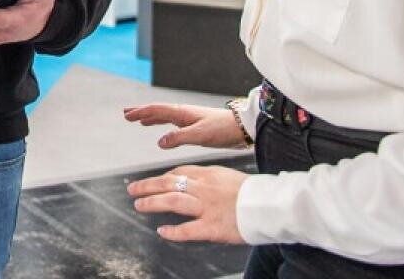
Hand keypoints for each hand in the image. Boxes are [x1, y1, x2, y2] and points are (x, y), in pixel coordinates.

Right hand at [122, 103, 247, 149]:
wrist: (242, 128)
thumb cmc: (223, 129)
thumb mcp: (200, 135)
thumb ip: (179, 138)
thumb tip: (160, 142)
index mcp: (183, 113)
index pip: (157, 110)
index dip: (141, 113)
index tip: (127, 115)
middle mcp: (184, 114)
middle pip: (158, 111)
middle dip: (142, 112)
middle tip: (127, 114)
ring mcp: (190, 119)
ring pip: (165, 116)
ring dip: (151, 118)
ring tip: (139, 120)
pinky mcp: (195, 126)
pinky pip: (173, 123)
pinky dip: (162, 124)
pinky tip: (162, 130)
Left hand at [128, 164, 247, 243]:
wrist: (271, 205)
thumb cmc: (253, 193)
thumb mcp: (228, 176)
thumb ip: (210, 178)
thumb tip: (193, 180)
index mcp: (209, 175)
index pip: (179, 173)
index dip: (162, 177)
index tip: (153, 182)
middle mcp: (204, 189)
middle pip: (168, 184)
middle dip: (147, 186)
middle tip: (132, 190)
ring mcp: (207, 208)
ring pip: (172, 201)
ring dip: (152, 203)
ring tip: (139, 206)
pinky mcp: (212, 227)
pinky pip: (187, 229)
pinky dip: (173, 231)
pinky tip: (162, 231)